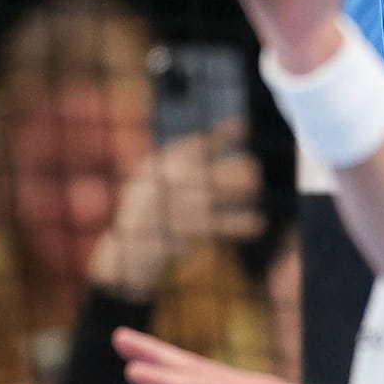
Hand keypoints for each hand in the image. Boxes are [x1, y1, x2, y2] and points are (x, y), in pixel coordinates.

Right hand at [89, 119, 264, 299]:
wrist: (126, 254)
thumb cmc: (153, 213)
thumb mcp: (157, 181)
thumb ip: (186, 162)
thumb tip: (232, 134)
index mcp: (154, 168)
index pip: (190, 147)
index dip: (219, 137)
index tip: (243, 129)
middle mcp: (158, 185)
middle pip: (203, 170)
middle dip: (232, 169)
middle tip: (254, 171)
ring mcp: (165, 209)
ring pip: (210, 196)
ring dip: (237, 192)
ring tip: (257, 189)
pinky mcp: (176, 234)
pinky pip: (215, 225)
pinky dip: (239, 223)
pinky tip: (257, 223)